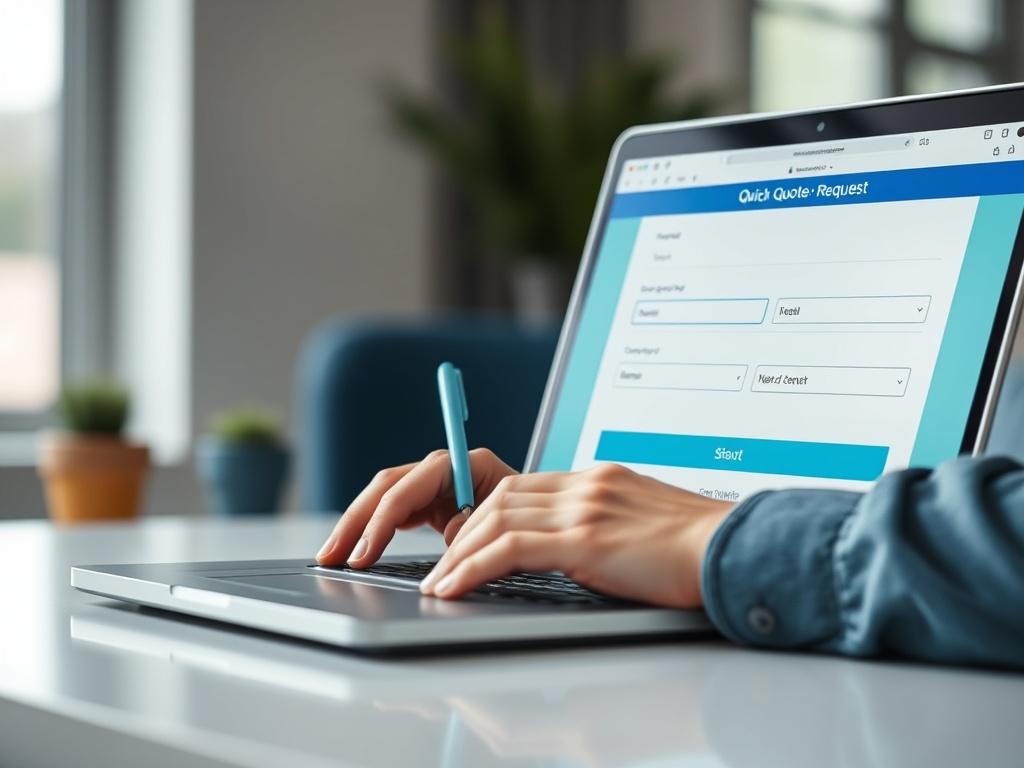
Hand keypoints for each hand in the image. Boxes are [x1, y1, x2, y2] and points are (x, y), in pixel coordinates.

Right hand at [316, 448, 517, 565]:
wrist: (550, 524)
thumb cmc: (535, 522)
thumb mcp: (510, 524)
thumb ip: (475, 526)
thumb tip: (451, 533)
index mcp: (468, 465)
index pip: (410, 486)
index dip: (382, 520)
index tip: (364, 553)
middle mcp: (447, 469)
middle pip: (388, 487)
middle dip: (356, 521)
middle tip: (332, 556)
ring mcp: (437, 486)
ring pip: (385, 498)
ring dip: (356, 526)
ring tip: (331, 556)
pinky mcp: (432, 505)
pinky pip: (394, 513)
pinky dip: (373, 531)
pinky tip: (354, 551)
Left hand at [419, 463, 733, 607]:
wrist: (736, 550)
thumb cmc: (700, 550)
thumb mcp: (644, 525)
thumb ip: (605, 526)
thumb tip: (577, 551)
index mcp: (599, 479)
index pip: (524, 486)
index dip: (486, 514)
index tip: (469, 540)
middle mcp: (586, 485)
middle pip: (501, 497)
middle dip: (464, 533)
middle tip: (444, 564)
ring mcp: (585, 508)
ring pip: (497, 519)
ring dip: (460, 553)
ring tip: (441, 583)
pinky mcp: (586, 539)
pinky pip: (510, 548)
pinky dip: (473, 566)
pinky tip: (455, 586)